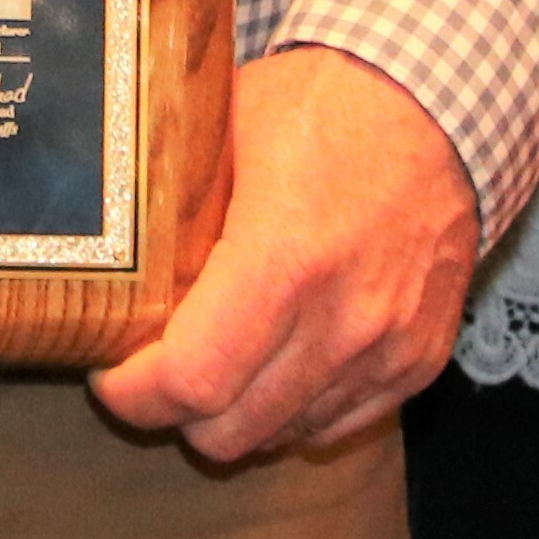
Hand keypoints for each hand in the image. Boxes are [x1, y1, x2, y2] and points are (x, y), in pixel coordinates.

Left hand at [87, 47, 477, 460]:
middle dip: (176, 412)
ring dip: (238, 414)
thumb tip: (99, 251)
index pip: (192, 381)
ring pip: (284, 436)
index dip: (134, 394)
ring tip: (217, 360)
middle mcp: (344, 321)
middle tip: (153, 369)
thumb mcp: (225, 129)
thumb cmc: (324, 105)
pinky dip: (295, 411)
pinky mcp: (420, 360)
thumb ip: (170, 204)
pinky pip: (338, 424)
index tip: (110, 373)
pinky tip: (274, 362)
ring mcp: (389, 348)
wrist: (439, 102)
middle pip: (231, 431)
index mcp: (285, 260)